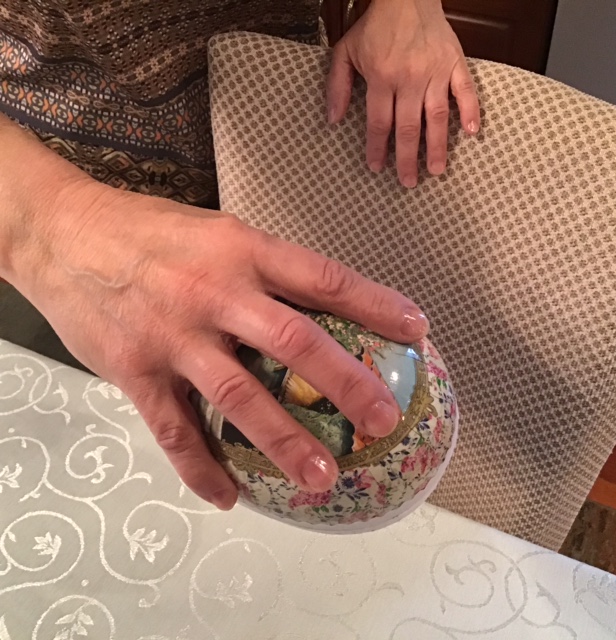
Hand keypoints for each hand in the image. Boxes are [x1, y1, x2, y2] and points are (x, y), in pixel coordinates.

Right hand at [9, 176, 428, 509]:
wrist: (64, 233)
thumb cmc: (150, 230)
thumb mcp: (219, 232)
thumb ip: (265, 269)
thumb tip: (318, 303)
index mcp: (243, 251)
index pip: (323, 278)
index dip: (375, 304)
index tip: (416, 329)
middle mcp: (215, 293)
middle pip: (294, 342)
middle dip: (345, 384)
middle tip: (382, 420)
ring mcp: (174, 336)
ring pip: (238, 396)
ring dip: (284, 442)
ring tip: (320, 478)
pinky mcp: (135, 371)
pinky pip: (173, 430)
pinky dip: (201, 469)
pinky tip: (228, 496)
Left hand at [326, 0, 479, 184]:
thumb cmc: (375, 26)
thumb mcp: (346, 52)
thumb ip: (337, 86)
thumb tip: (333, 119)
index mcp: (382, 77)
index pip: (379, 123)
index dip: (377, 149)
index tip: (376, 168)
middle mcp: (409, 78)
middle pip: (409, 128)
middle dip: (407, 159)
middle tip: (408, 182)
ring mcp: (435, 72)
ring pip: (437, 117)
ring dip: (438, 146)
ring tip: (437, 170)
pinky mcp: (455, 63)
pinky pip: (466, 90)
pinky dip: (471, 111)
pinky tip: (472, 132)